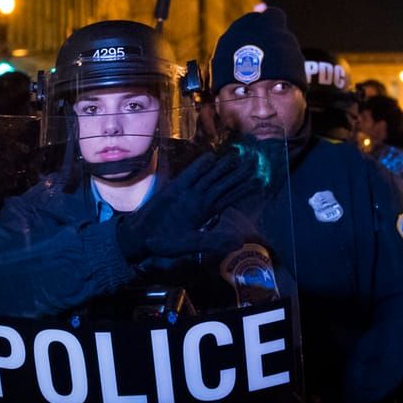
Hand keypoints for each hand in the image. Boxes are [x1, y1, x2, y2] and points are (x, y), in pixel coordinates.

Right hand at [115, 149, 262, 262]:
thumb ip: (214, 241)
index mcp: (207, 213)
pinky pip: (190, 175)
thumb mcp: (192, 245)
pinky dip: (200, 166)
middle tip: (254, 163)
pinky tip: (211, 157)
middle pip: (223, 184)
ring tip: (236, 157)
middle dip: (237, 174)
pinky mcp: (175, 188)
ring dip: (222, 167)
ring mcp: (189, 193)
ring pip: (209, 177)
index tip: (258, 182)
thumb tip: (239, 243)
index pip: (229, 198)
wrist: (143, 236)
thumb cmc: (166, 243)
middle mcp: (201, 200)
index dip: (243, 190)